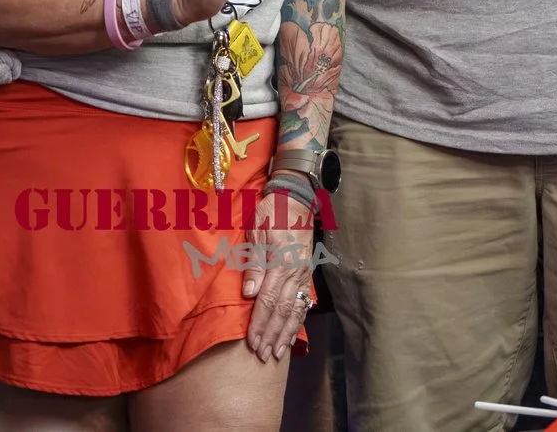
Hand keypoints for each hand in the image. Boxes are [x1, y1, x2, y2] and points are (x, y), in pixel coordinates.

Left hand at [239, 191, 316, 361]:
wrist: (294, 200)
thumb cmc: (270, 214)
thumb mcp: (257, 233)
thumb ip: (254, 264)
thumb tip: (250, 294)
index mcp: (281, 263)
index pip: (268, 301)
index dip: (259, 323)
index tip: (251, 342)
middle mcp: (295, 273)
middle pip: (283, 311)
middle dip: (271, 335)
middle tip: (262, 355)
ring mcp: (303, 275)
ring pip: (295, 311)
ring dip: (285, 334)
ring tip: (277, 353)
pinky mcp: (306, 275)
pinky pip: (303, 304)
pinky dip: (297, 322)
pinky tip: (291, 335)